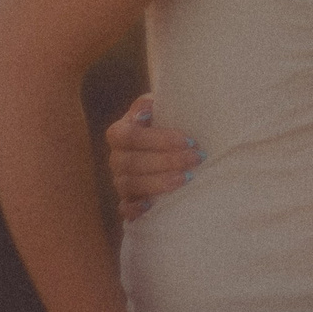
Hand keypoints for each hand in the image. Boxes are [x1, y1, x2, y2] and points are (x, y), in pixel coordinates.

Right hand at [105, 94, 201, 220]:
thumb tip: (149, 108)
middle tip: (197, 158)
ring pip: (130, 185)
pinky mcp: (127, 200)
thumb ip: (152, 103)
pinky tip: (152, 206)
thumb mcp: (160, 106)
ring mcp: (119, 180)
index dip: (159, 139)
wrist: (166, 143)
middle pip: (133, 162)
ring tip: (187, 178)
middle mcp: (115, 158)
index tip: (189, 140)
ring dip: (159, 182)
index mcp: (119, 133)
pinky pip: (124, 208)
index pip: (131, 136)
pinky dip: (134, 209)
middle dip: (168, 161)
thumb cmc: (165, 122)